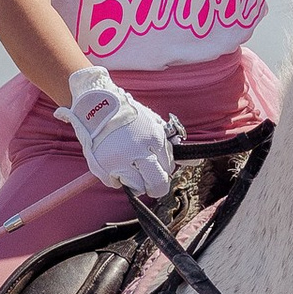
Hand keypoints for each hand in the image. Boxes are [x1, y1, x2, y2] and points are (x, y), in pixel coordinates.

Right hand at [67, 68, 175, 201]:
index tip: (155, 162)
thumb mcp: (154, 125)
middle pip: (157, 186)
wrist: (96, 105)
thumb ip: (172, 146)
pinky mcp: (103, 167)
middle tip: (150, 181)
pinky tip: (113, 160)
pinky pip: (115, 183)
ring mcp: (119, 160)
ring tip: (127, 163)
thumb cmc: (128, 115)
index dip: (163, 168)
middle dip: (156, 186)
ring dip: (135, 180)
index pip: (168, 168)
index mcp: (154, 138)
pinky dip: (115, 176)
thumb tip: (196, 161)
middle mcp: (138, 151)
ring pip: (137, 188)